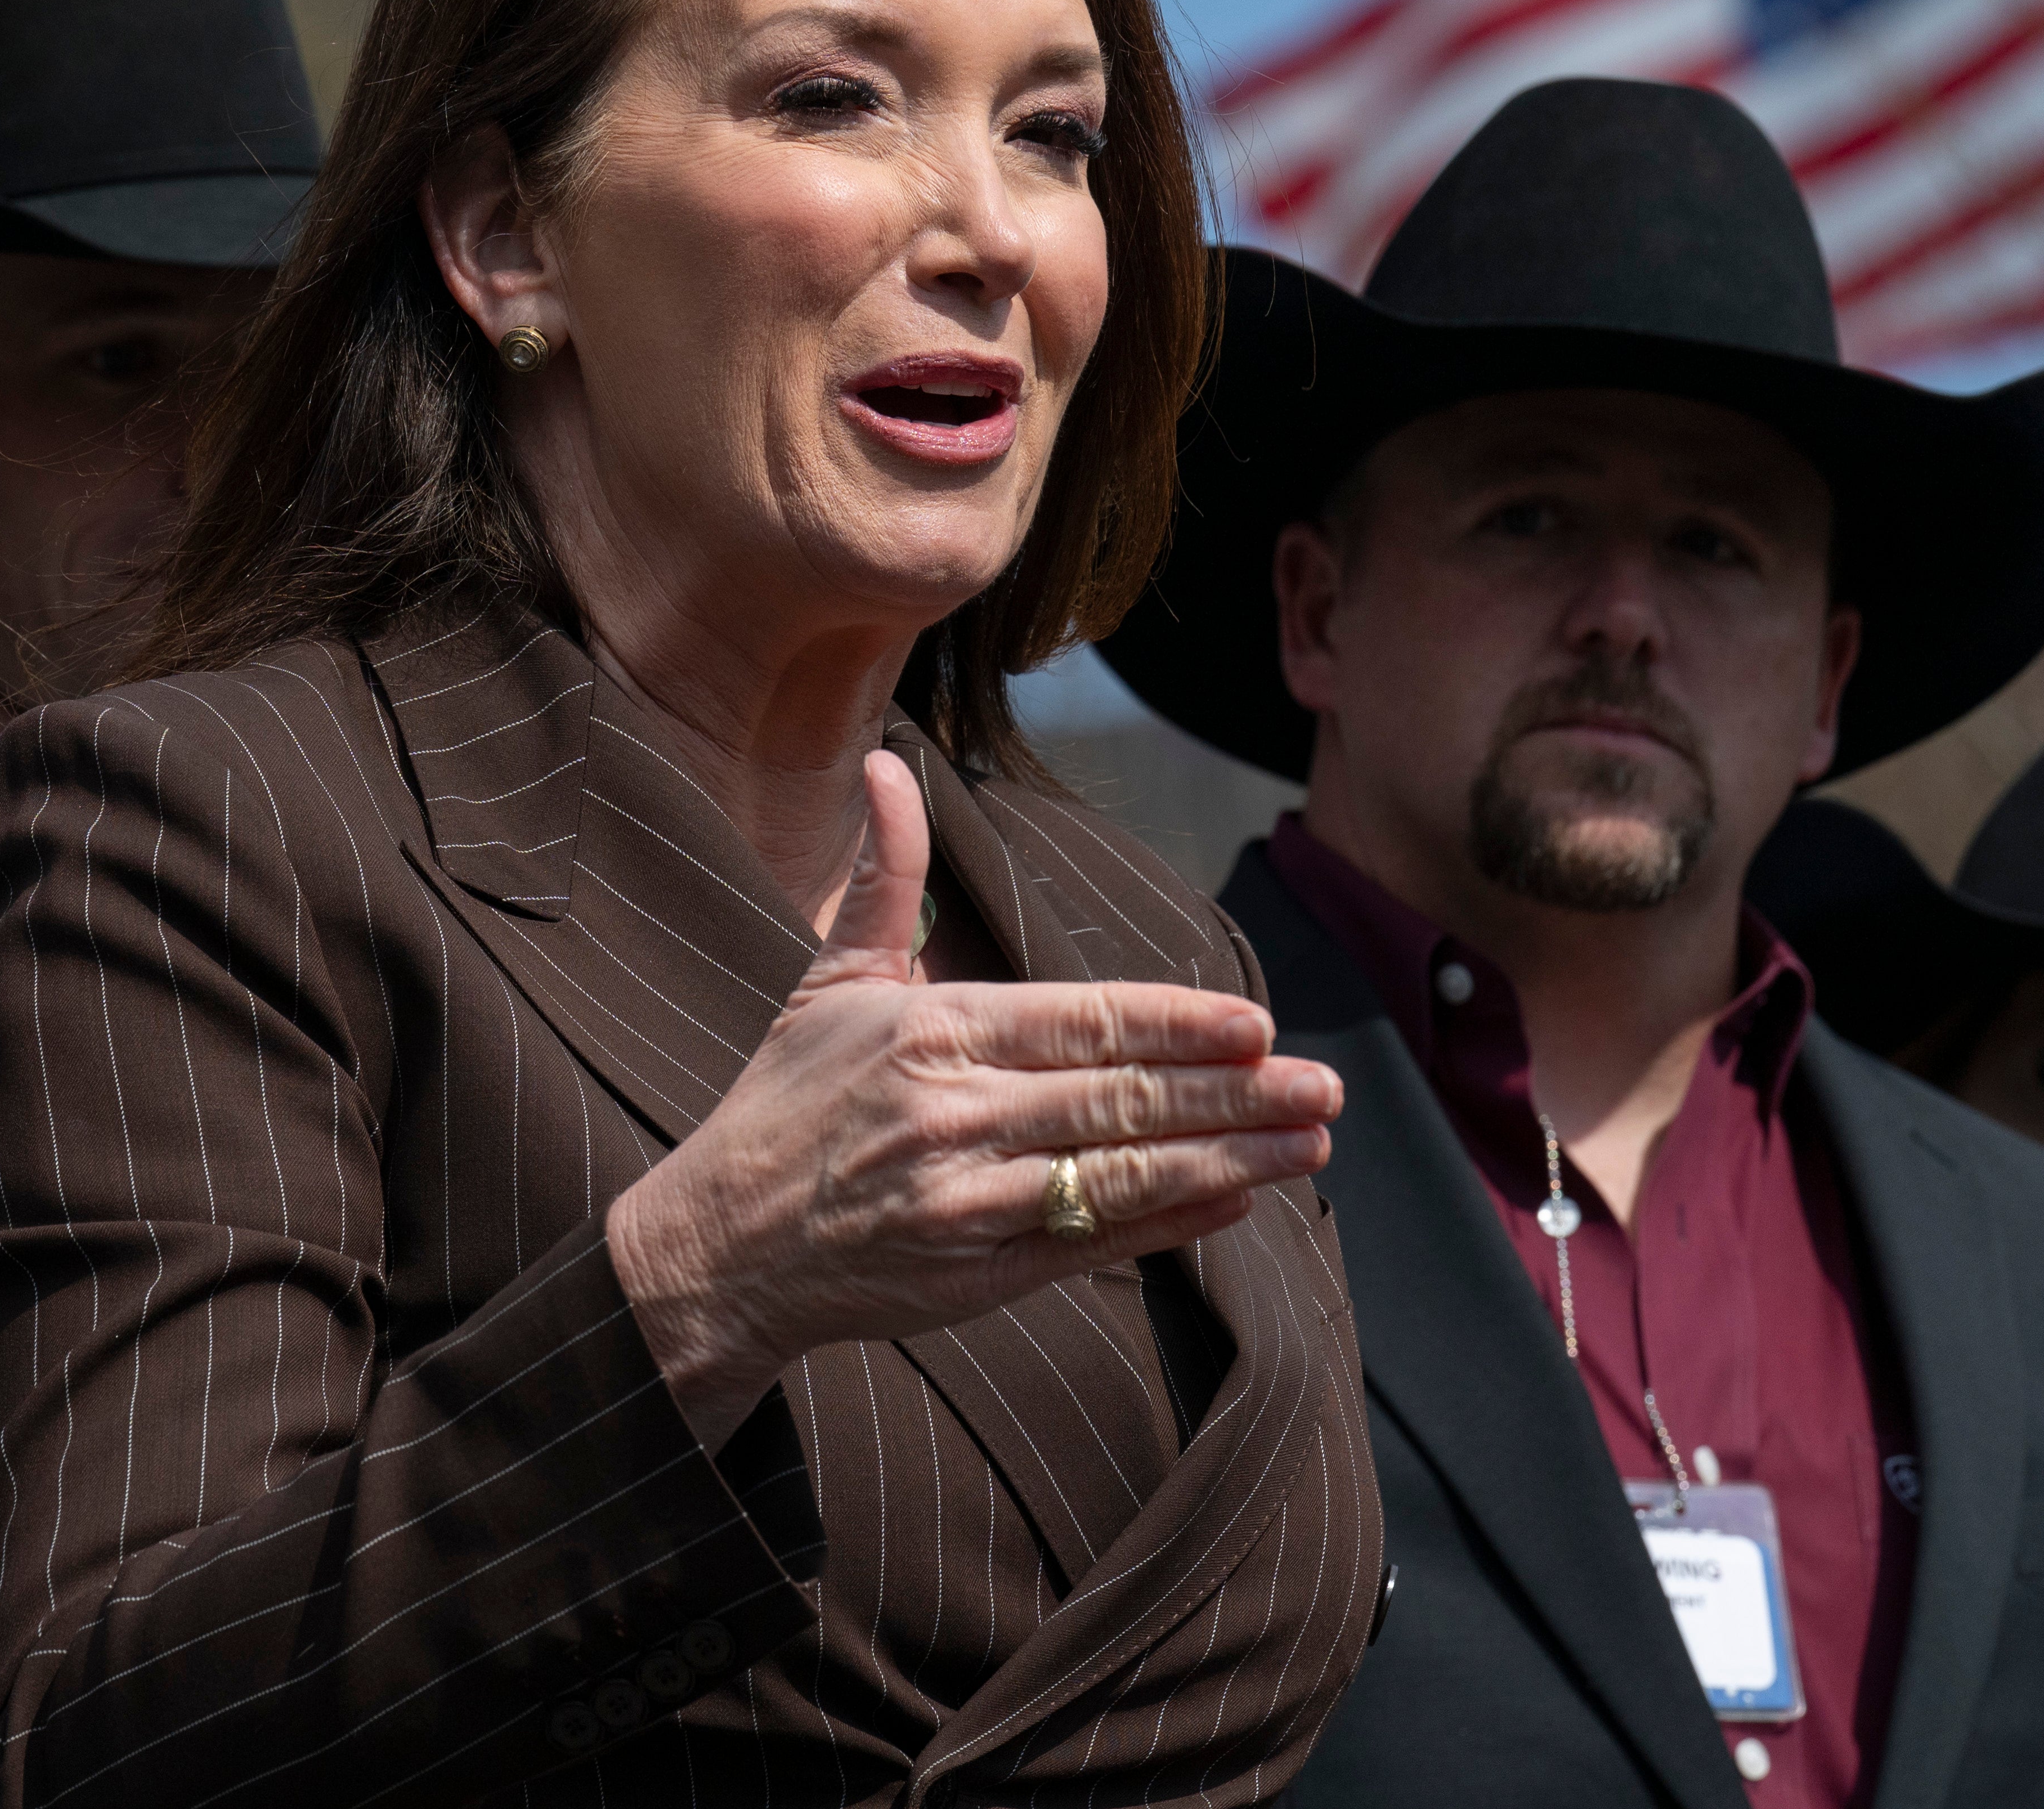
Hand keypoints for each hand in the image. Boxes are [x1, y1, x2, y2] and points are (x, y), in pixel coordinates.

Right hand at [604, 753, 1342, 1448]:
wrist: (720, 1246)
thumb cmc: (784, 1102)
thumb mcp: (830, 981)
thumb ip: (887, 879)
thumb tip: (889, 768)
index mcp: (929, 1033)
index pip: (1081, 1022)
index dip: (1176, 1024)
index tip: (1255, 1024)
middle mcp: (953, 1117)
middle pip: (1120, 1101)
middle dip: (1234, 1095)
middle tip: (1324, 1087)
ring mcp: (968, 1203)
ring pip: (1122, 1175)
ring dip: (1229, 1159)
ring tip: (1307, 1144)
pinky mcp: (977, 1275)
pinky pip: (1094, 1242)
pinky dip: (1171, 1222)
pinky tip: (1237, 1200)